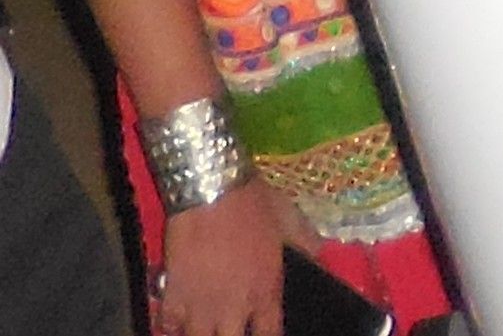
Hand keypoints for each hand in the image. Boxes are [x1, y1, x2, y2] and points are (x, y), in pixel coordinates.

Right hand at [151, 180, 298, 335]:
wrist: (212, 190)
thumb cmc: (254, 203)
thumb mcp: (289, 221)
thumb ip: (307, 243)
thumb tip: (324, 254)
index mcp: (266, 292)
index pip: (270, 335)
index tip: (262, 333)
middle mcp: (235, 307)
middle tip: (229, 327)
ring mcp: (201, 306)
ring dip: (202, 334)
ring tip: (205, 326)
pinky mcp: (172, 297)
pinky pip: (168, 326)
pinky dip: (172, 325)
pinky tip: (178, 318)